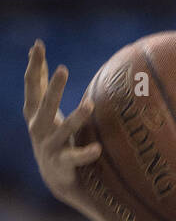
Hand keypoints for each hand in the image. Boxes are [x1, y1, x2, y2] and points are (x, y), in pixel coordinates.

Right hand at [23, 40, 100, 200]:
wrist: (54, 176)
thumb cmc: (51, 134)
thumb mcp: (44, 107)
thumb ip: (41, 82)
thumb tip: (33, 50)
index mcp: (34, 112)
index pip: (32, 84)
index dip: (34, 65)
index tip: (38, 45)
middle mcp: (38, 127)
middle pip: (46, 104)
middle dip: (54, 87)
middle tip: (63, 69)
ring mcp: (49, 146)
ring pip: (64, 130)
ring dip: (77, 118)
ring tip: (89, 104)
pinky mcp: (61, 163)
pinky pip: (76, 158)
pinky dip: (86, 153)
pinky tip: (98, 149)